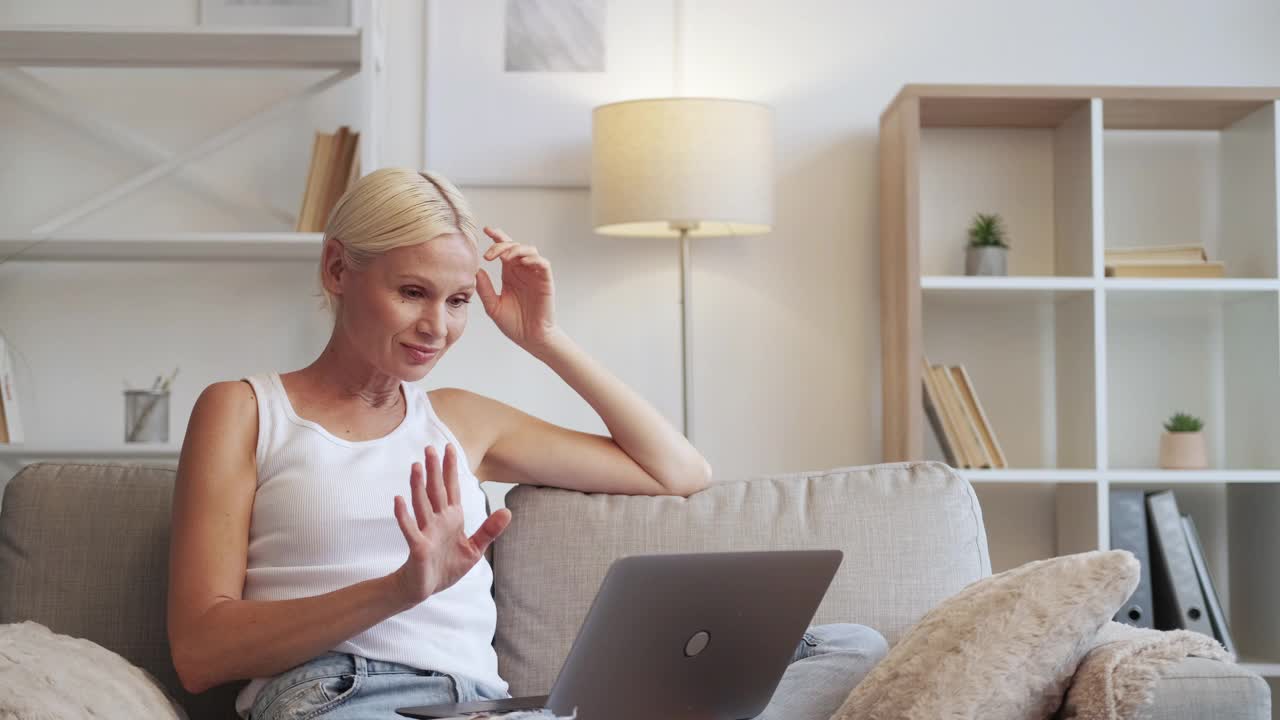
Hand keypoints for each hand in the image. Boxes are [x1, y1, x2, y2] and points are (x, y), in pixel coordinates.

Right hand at [390, 443, 511, 607]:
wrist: (426, 587)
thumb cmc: (446, 566)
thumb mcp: (474, 549)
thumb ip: (489, 530)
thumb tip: (507, 511)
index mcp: (452, 518)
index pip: (451, 488)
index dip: (450, 468)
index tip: (448, 447)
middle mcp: (438, 521)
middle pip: (435, 490)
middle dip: (434, 470)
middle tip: (429, 447)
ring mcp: (427, 532)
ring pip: (422, 504)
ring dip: (418, 485)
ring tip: (416, 466)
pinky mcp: (418, 546)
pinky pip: (410, 529)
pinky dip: (404, 515)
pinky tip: (398, 500)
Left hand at [475, 227, 561, 353]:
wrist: (531, 338)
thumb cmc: (514, 324)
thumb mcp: (492, 306)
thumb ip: (484, 289)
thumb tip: (476, 270)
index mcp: (510, 273)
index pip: (504, 249)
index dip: (497, 237)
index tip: (485, 230)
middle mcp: (522, 271)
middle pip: (514, 246)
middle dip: (501, 245)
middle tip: (489, 255)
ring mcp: (535, 275)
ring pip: (529, 250)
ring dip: (516, 250)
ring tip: (504, 258)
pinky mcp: (546, 281)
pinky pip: (543, 263)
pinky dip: (533, 259)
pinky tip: (522, 262)